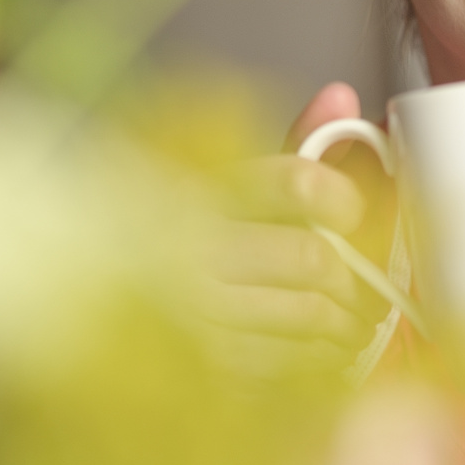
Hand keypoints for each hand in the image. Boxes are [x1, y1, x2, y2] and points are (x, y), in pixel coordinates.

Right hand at [201, 82, 393, 378]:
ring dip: (346, 322)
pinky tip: (318, 351)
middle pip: (312, 258)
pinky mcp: (200, 367)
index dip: (345, 197)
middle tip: (367, 289)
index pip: (297, 183)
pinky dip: (318, 358)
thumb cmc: (180, 241)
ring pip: (309, 313)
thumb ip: (292, 142)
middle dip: (354, 278)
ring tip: (353, 323)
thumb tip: (341, 96)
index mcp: (202, 190)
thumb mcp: (227, 182)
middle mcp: (192, 247)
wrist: (97, 306)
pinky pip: (288, 362)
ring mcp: (194, 311)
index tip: (353, 215)